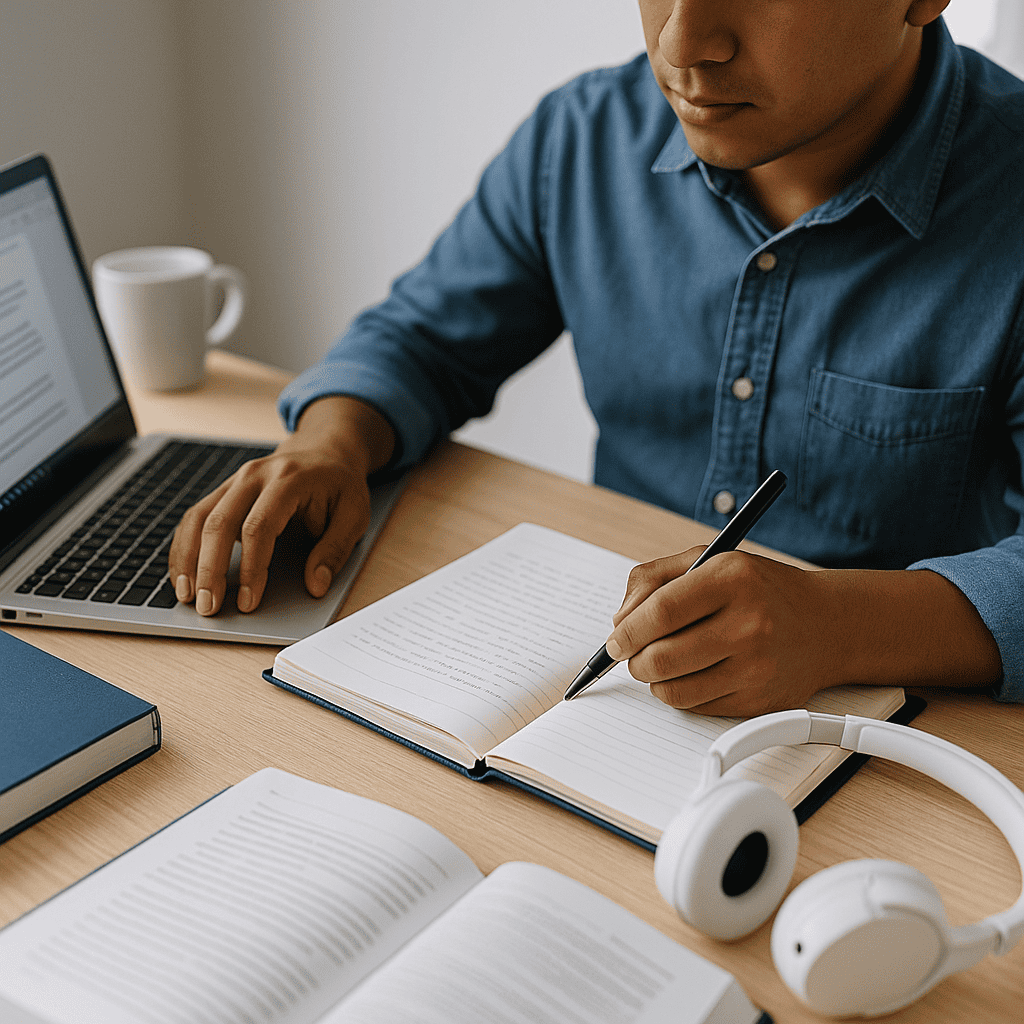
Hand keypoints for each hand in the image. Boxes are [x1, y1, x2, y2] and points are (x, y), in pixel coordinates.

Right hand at [169, 396, 394, 615]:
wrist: (325, 449)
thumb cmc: (340, 484)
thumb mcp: (354, 514)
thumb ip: (335, 549)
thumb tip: (316, 586)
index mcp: (288, 480)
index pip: (260, 527)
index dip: (251, 567)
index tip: (248, 602)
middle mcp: (254, 476)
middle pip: (219, 522)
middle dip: (209, 569)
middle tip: (207, 607)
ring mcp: (235, 480)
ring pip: (198, 518)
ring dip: (188, 559)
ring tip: (186, 596)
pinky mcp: (225, 491)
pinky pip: (195, 517)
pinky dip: (185, 546)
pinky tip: (184, 574)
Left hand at [605, 548, 828, 715]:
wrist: (825, 624)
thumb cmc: (758, 589)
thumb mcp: (708, 560)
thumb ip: (653, 579)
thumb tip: (620, 621)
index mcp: (731, 578)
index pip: (661, 611)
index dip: (628, 631)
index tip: (615, 640)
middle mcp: (748, 623)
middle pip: (663, 658)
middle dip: (635, 661)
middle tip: (633, 655)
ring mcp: (757, 666)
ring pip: (674, 691)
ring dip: (655, 681)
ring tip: (663, 663)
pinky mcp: (760, 700)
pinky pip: (697, 707)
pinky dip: (682, 694)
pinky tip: (694, 674)